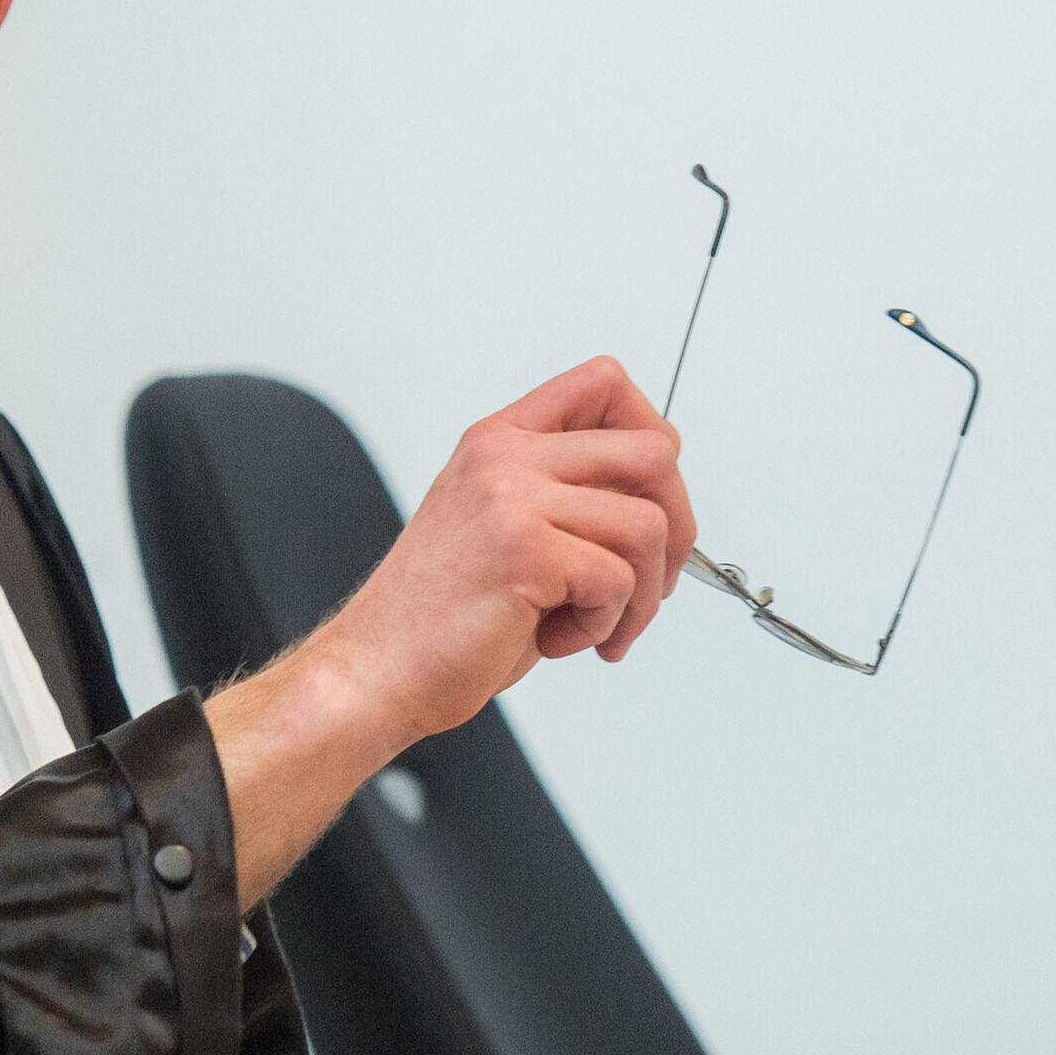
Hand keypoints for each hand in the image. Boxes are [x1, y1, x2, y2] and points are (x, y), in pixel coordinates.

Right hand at [205, 357, 693, 897]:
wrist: (379, 670)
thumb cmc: (441, 615)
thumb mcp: (506, 527)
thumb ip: (570, 497)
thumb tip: (662, 500)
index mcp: (500, 441)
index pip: (604, 384)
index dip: (650, 435)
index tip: (647, 500)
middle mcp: (506, 458)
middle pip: (655, 451)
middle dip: (677, 528)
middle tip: (650, 583)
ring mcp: (513, 499)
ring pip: (648, 524)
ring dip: (641, 594)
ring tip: (595, 625)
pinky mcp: (524, 552)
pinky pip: (617, 580)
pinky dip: (605, 625)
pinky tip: (558, 640)